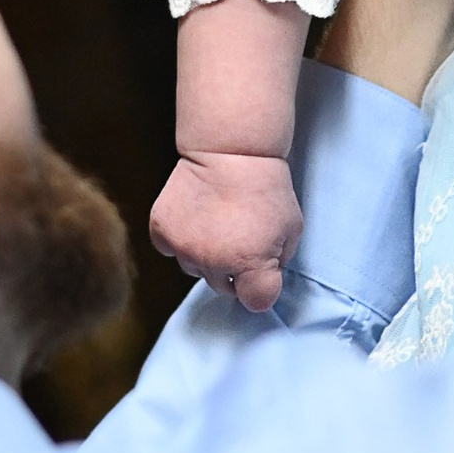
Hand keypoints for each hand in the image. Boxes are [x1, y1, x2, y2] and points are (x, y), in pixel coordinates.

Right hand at [150, 147, 303, 312]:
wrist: (230, 150)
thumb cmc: (266, 187)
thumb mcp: (291, 228)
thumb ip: (278, 260)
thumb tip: (264, 277)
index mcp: (250, 265)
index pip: (256, 302)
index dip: (261, 288)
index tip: (261, 272)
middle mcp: (213, 263)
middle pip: (224, 287)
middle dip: (233, 270)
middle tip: (239, 239)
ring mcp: (184, 248)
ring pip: (195, 269)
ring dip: (205, 255)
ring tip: (216, 225)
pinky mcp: (162, 231)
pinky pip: (169, 250)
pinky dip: (180, 239)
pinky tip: (194, 220)